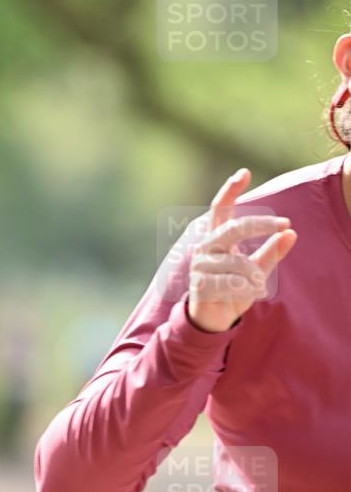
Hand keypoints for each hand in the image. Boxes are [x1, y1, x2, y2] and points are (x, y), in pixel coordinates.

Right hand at [188, 168, 296, 332]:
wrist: (214, 319)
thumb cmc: (234, 290)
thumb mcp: (258, 270)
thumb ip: (271, 252)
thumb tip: (291, 233)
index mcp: (216, 239)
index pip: (219, 209)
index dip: (230, 190)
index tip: (244, 172)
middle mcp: (205, 247)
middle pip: (234, 227)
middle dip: (261, 224)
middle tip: (285, 225)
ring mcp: (200, 265)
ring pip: (239, 262)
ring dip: (255, 276)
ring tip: (256, 286)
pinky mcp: (200, 284)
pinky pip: (233, 283)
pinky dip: (246, 290)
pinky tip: (245, 295)